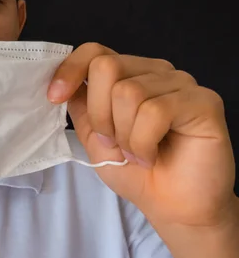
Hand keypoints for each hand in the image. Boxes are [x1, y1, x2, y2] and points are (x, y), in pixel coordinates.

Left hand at [48, 43, 236, 227]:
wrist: (172, 206)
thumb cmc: (134, 171)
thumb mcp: (93, 137)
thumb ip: (80, 106)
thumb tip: (62, 83)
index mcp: (129, 74)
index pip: (95, 51)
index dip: (71, 70)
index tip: (54, 97)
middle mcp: (155, 71)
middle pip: (106, 67)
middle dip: (99, 113)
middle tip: (113, 142)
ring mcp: (181, 83)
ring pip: (129, 92)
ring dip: (124, 135)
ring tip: (137, 153)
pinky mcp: (203, 101)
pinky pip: (155, 111)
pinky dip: (144, 142)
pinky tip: (152, 156)